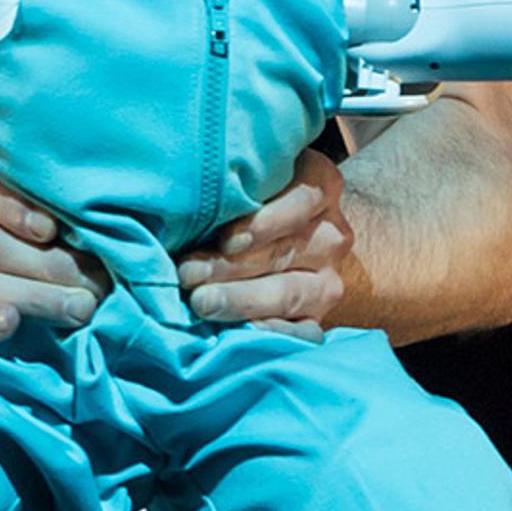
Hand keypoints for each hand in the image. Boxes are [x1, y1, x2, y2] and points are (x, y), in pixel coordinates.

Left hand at [174, 146, 351, 340]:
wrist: (280, 229)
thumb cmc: (241, 194)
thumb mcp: (244, 177)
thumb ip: (228, 184)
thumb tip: (181, 203)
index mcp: (318, 184)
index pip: (299, 201)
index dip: (263, 223)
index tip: (227, 240)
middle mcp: (330, 233)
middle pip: (281, 252)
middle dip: (229, 266)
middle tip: (187, 274)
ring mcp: (328, 277)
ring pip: (289, 293)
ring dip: (240, 299)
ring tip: (201, 302)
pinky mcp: (318, 314)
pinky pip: (304, 332)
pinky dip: (272, 333)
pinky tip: (240, 332)